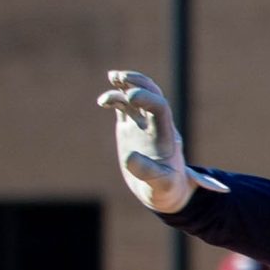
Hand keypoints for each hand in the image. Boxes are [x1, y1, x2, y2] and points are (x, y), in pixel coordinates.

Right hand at [95, 70, 227, 214]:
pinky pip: (123, 107)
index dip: (147, 98)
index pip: (160, 107)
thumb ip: (149, 172)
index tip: (131, 97)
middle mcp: (155, 126)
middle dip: (138, 82)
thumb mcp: (161, 185)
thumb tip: (130, 157)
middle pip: (152, 94)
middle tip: (120, 77)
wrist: (163, 192)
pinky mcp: (129, 129)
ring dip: (126, 85)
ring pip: (136, 97)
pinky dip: (115, 99)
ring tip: (113, 77)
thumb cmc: (166, 189)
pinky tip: (103, 102)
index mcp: (166, 136)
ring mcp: (142, 125)